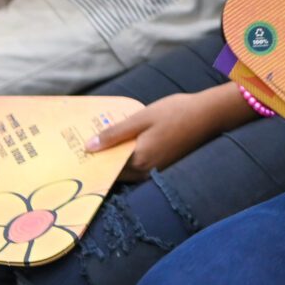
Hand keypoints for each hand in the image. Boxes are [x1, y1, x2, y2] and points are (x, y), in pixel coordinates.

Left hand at [85, 93, 214, 178]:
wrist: (208, 115)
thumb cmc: (175, 112)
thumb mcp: (142, 118)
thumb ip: (115, 134)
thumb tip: (89, 148)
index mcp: (138, 160)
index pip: (107, 168)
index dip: (92, 161)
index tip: (77, 154)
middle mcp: (146, 172)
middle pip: (115, 172)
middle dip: (101, 160)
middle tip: (85, 146)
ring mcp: (155, 171)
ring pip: (126, 170)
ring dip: (114, 159)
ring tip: (100, 142)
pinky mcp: (162, 166)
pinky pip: (138, 167)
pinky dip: (127, 158)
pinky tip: (123, 142)